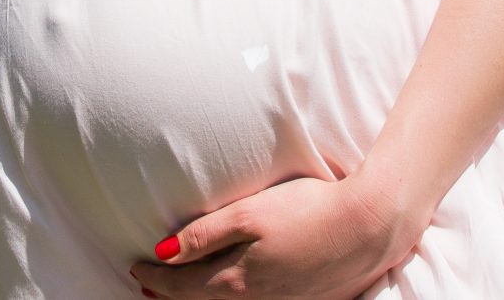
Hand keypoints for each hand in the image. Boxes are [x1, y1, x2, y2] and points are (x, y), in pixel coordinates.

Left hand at [128, 173, 416, 299]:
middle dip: (171, 294)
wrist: (368, 229)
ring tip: (179, 291)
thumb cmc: (308, 212)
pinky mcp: (300, 299)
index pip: (183, 284)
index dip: (156, 276)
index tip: (135, 264)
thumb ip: (205, 235)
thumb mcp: (250, 214)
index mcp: (238, 279)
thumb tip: (163, 251)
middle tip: (147, 285)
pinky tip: (231, 292)